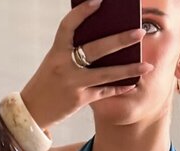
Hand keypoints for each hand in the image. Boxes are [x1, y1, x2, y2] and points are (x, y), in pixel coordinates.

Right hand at [19, 0, 153, 130]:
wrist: (32, 111)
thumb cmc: (48, 82)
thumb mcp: (55, 61)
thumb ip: (73, 51)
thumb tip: (106, 42)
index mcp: (56, 51)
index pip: (68, 25)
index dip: (82, 12)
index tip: (99, 0)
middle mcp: (64, 65)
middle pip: (96, 49)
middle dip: (120, 40)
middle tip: (139, 32)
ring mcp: (73, 83)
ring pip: (105, 74)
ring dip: (128, 70)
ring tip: (147, 66)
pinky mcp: (79, 100)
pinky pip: (104, 92)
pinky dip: (119, 88)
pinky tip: (133, 84)